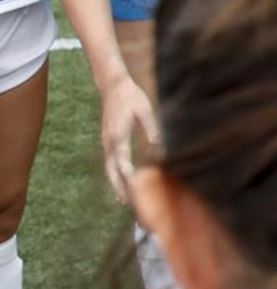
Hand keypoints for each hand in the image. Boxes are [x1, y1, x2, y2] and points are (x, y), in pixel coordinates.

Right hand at [98, 78, 159, 204]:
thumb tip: (158, 144)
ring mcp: (106, 141)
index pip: (122, 159)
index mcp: (119, 134)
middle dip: (119, 186)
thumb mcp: (145, 110)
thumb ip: (151, 127)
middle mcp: (109, 141)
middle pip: (112, 169)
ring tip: (122, 199)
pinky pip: (109, 161)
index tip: (133, 186)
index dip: (127, 174)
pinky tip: (120, 182)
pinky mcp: (107, 140)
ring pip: (109, 167)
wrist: (112, 86)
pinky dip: (113, 174)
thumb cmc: (131, 97)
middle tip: (127, 202)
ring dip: (115, 183)